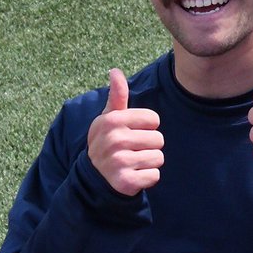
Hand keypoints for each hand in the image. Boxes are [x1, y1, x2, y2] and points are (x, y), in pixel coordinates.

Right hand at [87, 69, 163, 195]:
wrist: (94, 177)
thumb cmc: (108, 141)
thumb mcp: (109, 118)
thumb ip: (117, 96)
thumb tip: (115, 71)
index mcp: (112, 121)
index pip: (154, 119)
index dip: (147, 127)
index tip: (132, 132)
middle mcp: (114, 140)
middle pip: (159, 139)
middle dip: (149, 146)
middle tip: (132, 150)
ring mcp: (119, 162)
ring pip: (158, 158)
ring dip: (149, 162)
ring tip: (133, 162)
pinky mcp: (125, 182)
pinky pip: (154, 175)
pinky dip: (147, 178)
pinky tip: (133, 175)